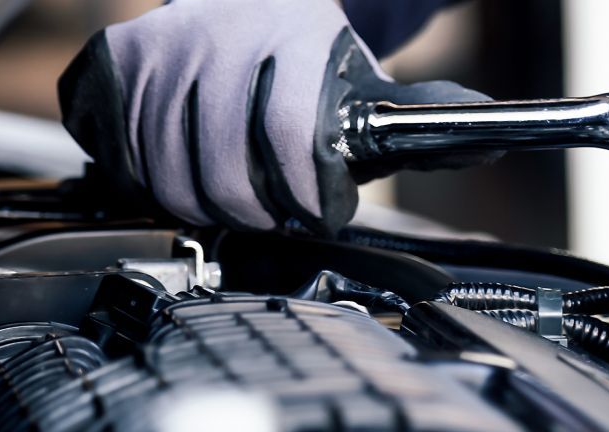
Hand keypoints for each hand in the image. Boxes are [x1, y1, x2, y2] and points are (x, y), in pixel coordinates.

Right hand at [58, 0, 497, 235]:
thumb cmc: (309, 53)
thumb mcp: (365, 77)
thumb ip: (420, 117)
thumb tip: (491, 140)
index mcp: (291, 35)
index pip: (288, 138)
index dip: (305, 196)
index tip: (317, 214)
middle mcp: (216, 36)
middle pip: (220, 175)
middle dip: (254, 216)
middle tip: (274, 219)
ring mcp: (159, 50)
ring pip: (165, 176)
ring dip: (201, 207)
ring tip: (234, 202)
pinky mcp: (117, 65)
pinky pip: (122, 155)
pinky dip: (151, 182)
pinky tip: (183, 174)